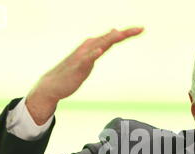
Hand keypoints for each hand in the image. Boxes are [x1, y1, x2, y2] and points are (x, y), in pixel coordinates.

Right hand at [26, 27, 143, 124]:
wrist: (53, 85)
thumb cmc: (72, 72)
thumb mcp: (90, 57)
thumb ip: (101, 46)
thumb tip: (112, 34)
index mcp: (93, 46)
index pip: (112, 37)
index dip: (126, 33)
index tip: (141, 29)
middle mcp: (88, 47)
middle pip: (109, 38)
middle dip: (124, 33)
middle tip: (140, 28)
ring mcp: (82, 56)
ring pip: (99, 45)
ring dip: (110, 39)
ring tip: (121, 33)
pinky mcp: (77, 66)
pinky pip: (86, 59)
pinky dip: (93, 54)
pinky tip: (100, 50)